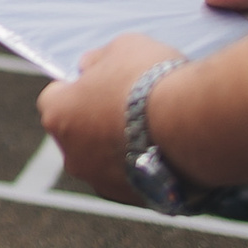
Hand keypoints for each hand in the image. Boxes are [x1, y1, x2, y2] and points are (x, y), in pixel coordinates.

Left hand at [37, 32, 187, 202]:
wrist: (192, 125)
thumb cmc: (150, 80)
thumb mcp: (121, 47)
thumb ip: (98, 60)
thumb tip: (89, 67)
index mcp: (57, 114)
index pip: (55, 98)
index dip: (78, 87)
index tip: (101, 81)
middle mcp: (71, 155)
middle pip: (78, 133)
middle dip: (97, 120)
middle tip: (130, 104)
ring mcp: (102, 182)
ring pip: (105, 160)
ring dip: (121, 146)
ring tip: (156, 128)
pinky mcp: (133, 199)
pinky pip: (134, 178)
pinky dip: (145, 166)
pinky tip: (168, 149)